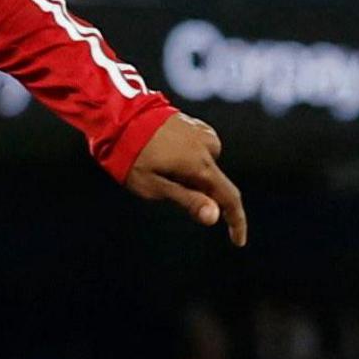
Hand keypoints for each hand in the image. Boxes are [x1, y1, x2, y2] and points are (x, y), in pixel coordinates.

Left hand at [125, 111, 247, 243]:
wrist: (121, 117)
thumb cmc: (132, 157)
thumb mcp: (153, 186)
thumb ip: (187, 200)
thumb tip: (214, 216)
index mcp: (200, 166)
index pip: (229, 198)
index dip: (236, 221)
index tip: (238, 241)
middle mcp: (209, 148)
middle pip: (214, 182)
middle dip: (196, 191)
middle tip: (160, 181)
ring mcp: (204, 134)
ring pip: (205, 167)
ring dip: (189, 174)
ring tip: (157, 164)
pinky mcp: (197, 126)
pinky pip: (200, 151)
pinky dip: (188, 159)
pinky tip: (164, 152)